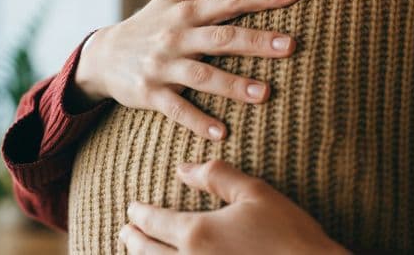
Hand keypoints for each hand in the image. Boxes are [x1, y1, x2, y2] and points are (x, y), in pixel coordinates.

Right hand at [74, 0, 300, 139]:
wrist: (102, 56)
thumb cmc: (150, 22)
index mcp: (187, 10)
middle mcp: (177, 35)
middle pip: (222, 37)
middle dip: (256, 41)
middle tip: (291, 45)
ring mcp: (163, 66)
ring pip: (202, 75)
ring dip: (233, 85)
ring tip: (264, 94)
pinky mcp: (150, 93)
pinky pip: (176, 109)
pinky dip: (198, 121)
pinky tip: (222, 133)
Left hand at [119, 160, 347, 254]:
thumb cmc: (288, 233)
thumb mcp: (256, 193)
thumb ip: (217, 175)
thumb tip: (183, 167)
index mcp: (198, 232)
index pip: (157, 222)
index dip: (141, 215)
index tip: (132, 210)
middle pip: (148, 252)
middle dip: (134, 239)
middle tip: (126, 231)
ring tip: (136, 250)